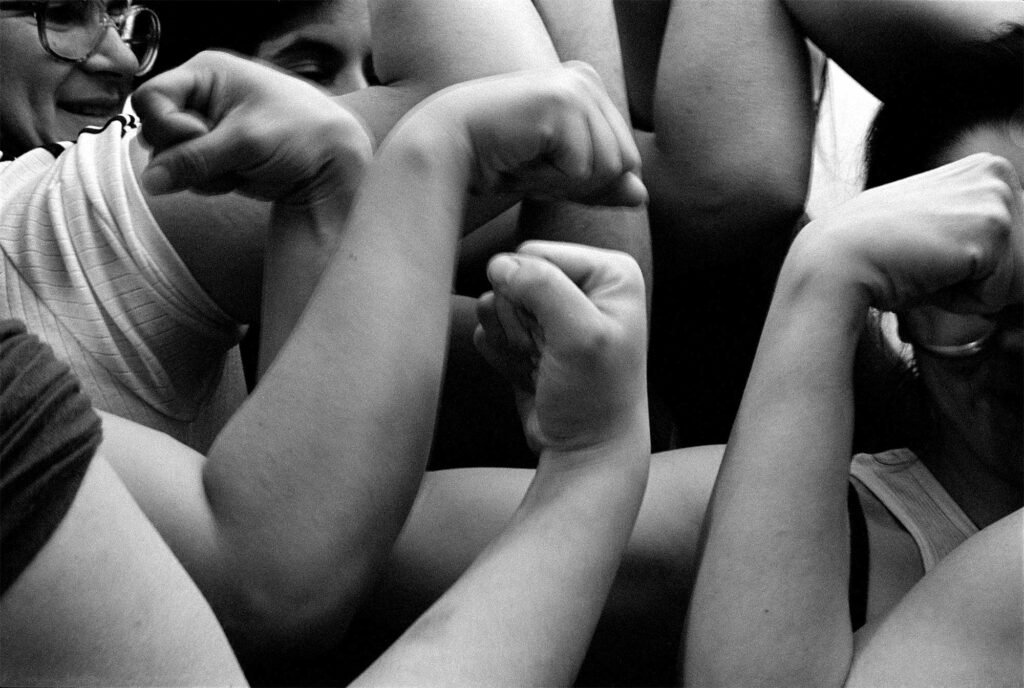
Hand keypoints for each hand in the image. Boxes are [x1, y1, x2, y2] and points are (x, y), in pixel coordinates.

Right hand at [133, 51, 371, 204]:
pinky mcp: (216, 157)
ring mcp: (208, 130)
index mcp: (206, 73)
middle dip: (185, 153)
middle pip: (155, 131)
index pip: (151, 98)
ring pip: (170, 159)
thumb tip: (151, 180)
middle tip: (224, 155)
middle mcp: (201, 98)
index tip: (200, 135)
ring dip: (199, 172)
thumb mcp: (245, 142)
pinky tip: (240, 176)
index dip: (167, 124)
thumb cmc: (300, 132)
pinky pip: (190, 176)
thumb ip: (194, 160)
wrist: (335, 162)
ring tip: (238, 165)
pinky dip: (211, 182)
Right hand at [415, 62, 646, 206]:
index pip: (625, 158)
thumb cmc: (496, 162)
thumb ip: (601, 185)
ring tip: (527, 161)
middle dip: (581, 183)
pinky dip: (553, 178)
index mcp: (589, 87)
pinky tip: (521, 158)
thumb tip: (642, 195)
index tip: (542, 166)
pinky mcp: (564, 103)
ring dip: (565, 182)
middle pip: (624, 163)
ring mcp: (577, 88)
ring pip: (608, 168)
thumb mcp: (558, 178)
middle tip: (533, 166)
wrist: (448, 150)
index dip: (589, 182)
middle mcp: (588, 79)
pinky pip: (584, 168)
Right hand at [474, 241, 647, 451]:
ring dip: (508, 339)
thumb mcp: (580, 336)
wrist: (585, 449)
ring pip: (496, 302)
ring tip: (541, 362)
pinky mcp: (529, 334)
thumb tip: (498, 264)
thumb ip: (542, 288)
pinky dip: (503, 354)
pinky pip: (490, 328)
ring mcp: (553, 310)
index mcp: (608, 271)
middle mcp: (583, 284)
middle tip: (546, 353)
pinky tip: (530, 373)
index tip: (555, 334)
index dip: (529, 293)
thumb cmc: (594, 396)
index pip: (534, 254)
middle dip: (518, 320)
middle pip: (511, 279)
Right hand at [803, 153, 1022, 313]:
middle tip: (923, 260)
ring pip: (1008, 279)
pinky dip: (959, 300)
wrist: (836, 258)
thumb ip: (973, 229)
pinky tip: (925, 274)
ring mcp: (996, 200)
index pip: (1008, 241)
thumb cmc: (875, 250)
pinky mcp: (991, 231)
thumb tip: (1013, 270)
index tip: (925, 247)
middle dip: (973, 276)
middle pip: (1016, 258)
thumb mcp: (935, 222)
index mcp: (986, 169)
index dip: (967, 261)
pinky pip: (994, 296)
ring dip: (966, 289)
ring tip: (924, 266)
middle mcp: (998, 175)